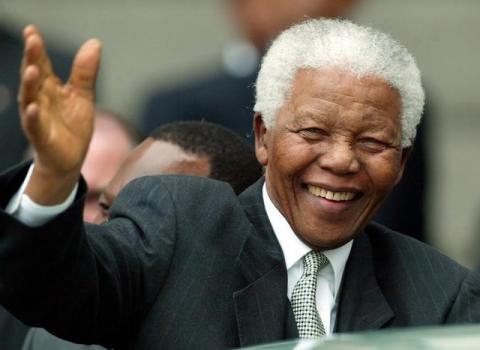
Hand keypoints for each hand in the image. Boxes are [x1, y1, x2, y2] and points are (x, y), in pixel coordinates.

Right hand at [19, 25, 101, 203]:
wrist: (71, 159)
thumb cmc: (73, 126)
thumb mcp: (83, 96)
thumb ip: (84, 71)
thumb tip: (94, 42)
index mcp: (49, 88)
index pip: (41, 64)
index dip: (37, 48)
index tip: (32, 30)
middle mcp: (39, 100)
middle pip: (34, 77)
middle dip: (31, 59)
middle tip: (32, 40)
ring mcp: (38, 118)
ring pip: (30, 99)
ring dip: (29, 85)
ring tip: (31, 70)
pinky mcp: (41, 137)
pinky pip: (35, 127)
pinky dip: (33, 118)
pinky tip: (33, 109)